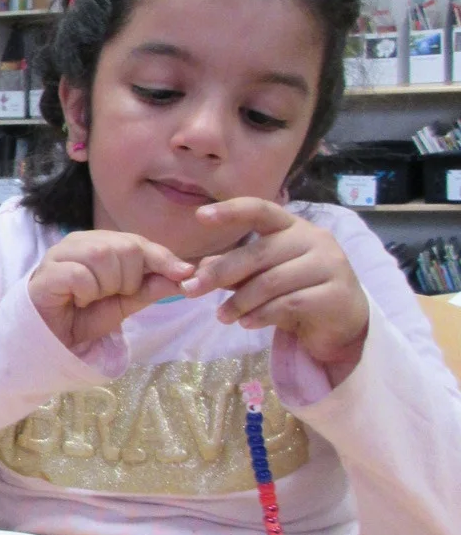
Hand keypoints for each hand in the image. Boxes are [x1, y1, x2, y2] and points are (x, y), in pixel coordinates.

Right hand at [29, 230, 194, 351]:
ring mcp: (60, 254)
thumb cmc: (84, 316)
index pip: (138, 243)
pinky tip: (77, 300)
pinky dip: (87, 292)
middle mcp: (80, 242)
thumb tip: (185, 274)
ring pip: (102, 256)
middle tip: (111, 295)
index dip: (162, 257)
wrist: (48, 339)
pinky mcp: (46, 273)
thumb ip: (150, 288)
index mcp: (100, 244)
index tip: (185, 272)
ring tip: (92, 298)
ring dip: (106, 285)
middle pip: (124, 248)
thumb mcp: (125, 304)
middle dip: (128, 279)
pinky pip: (80, 275)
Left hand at [180, 198, 368, 382]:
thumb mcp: (264, 276)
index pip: (261, 210)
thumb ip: (237, 269)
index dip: (231, 210)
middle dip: (220, 273)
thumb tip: (199, 267)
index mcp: (293, 227)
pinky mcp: (335, 293)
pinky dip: (261, 315)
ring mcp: (329, 265)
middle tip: (191, 290)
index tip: (200, 215)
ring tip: (222, 317)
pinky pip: (289, 304)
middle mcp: (314, 239)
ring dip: (240, 302)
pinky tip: (247, 324)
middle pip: (259, 253)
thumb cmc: (298, 290)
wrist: (342, 321)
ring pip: (272, 281)